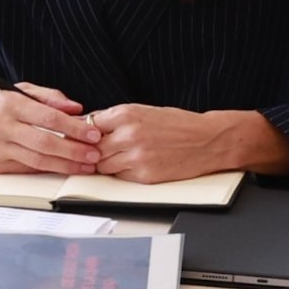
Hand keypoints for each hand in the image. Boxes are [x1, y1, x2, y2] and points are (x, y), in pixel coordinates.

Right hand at [0, 78, 100, 175]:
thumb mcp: (15, 91)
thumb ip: (47, 98)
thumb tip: (75, 109)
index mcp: (9, 103)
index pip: (49, 117)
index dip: (74, 128)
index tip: (92, 133)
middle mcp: (1, 126)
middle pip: (45, 142)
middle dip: (74, 150)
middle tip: (94, 154)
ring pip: (37, 160)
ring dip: (65, 165)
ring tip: (84, 165)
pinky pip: (25, 169)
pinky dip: (45, 169)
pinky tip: (61, 168)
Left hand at [86, 104, 288, 183]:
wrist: (207, 140)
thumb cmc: (178, 125)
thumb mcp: (145, 111)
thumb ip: (117, 118)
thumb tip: (90, 124)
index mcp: (127, 114)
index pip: (88, 125)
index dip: (83, 133)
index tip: (81, 137)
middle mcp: (128, 134)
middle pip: (91, 148)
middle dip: (91, 151)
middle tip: (95, 151)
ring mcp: (135, 156)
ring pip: (102, 165)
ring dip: (105, 163)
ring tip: (118, 158)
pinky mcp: (143, 175)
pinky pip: (119, 177)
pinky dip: (120, 173)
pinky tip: (132, 165)